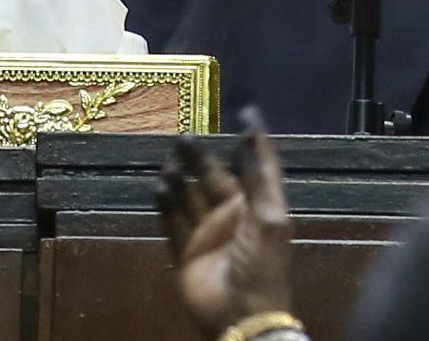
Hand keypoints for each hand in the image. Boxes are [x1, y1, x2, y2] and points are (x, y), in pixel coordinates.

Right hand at [157, 118, 293, 337]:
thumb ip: (256, 179)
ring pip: (191, 198)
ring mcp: (209, 234)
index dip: (254, 141)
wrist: (242, 316)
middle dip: (200, 158)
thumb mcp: (268, 219)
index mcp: (259, 206)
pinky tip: (159, 186)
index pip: (257, 165)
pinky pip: (173, 223)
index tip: (246, 112)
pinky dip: (166, 204)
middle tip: (183, 136)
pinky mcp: (187, 253)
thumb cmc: (263, 265)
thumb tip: (248, 139)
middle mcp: (233, 215)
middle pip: (215, 177)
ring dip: (180, 179)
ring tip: (169, 162)